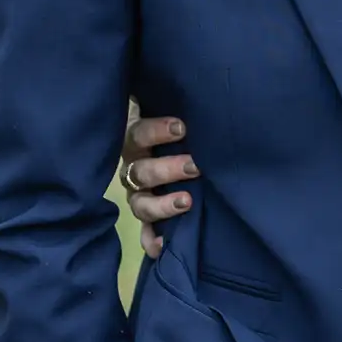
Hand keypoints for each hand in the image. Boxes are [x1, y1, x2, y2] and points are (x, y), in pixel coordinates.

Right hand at [120, 115, 196, 257]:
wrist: (171, 152)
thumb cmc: (176, 130)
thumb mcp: (173, 120)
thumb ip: (181, 113)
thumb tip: (207, 94)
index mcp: (136, 141)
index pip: (139, 134)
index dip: (157, 131)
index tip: (182, 127)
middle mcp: (134, 168)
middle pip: (141, 171)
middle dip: (168, 169)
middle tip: (195, 166)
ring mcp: (138, 195)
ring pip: (141, 203)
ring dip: (162, 205)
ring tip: (187, 202)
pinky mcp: (145, 218)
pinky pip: (144, 232)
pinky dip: (152, 240)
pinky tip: (163, 247)